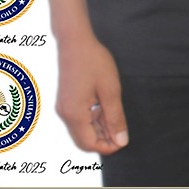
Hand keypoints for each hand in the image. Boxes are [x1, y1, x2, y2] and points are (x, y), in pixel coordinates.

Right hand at [55, 29, 128, 154]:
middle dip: (104, 140)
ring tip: (116, 117)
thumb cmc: (93, 62)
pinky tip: (106, 109)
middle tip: (122, 130)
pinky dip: (93, 120)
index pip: (90, 144)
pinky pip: (79, 119)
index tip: (124, 139)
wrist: (75, 42)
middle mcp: (65, 114)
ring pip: (82, 130)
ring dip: (99, 129)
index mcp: (75, 114)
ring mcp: (64, 108)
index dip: (108, 146)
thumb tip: (121, 140)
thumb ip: (115, 118)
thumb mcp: (110, 91)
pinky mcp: (66, 101)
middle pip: (84, 141)